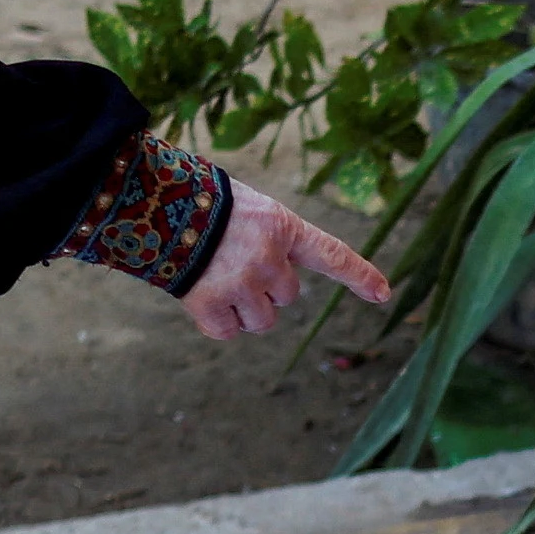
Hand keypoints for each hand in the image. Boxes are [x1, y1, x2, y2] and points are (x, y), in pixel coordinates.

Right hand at [181, 181, 385, 341]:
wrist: (151, 202)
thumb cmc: (198, 201)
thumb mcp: (246, 208)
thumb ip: (268, 240)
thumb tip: (270, 286)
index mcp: (282, 228)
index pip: (332, 254)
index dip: (359, 275)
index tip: (383, 294)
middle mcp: (270, 259)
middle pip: (287, 297)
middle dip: (265, 288)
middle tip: (232, 263)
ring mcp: (242, 283)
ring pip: (261, 321)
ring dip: (243, 309)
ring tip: (215, 278)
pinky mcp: (211, 304)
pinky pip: (227, 332)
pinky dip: (215, 322)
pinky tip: (198, 294)